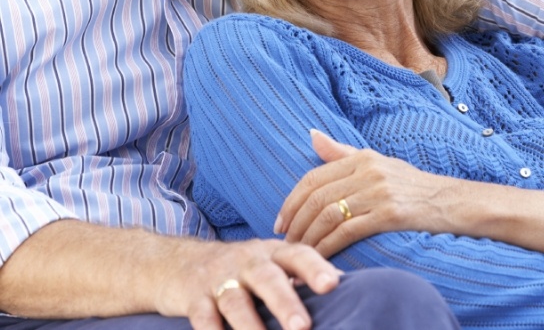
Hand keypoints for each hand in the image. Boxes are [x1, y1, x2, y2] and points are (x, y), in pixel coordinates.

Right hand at [157, 236, 340, 329]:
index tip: (333, 284)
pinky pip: (204, 319)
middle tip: (302, 327)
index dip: (315, 268)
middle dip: (285, 302)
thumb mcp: (268, 262)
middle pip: (267, 279)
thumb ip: (299, 272)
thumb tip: (344, 285)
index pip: (297, 254)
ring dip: (250, 326)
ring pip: (235, 302)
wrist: (180, 263)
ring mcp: (218, 280)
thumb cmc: (240, 268)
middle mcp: (246, 262)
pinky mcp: (194, 299)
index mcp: (271, 253)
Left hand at [275, 130, 454, 257]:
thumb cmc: (411, 185)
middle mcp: (367, 171)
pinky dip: (328, 246)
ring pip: (328, 215)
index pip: (313, 178)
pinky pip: (348, 231)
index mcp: (360, 157)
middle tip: (283, 241)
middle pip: (317, 197)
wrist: (453, 202)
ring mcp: (378, 192)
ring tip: (298, 253)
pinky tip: (319, 258)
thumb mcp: (377, 162)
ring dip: (308, 237)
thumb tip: (312, 135)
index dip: (292, 200)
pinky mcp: (390, 214)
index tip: (280, 220)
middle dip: (295, 221)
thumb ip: (341, 153)